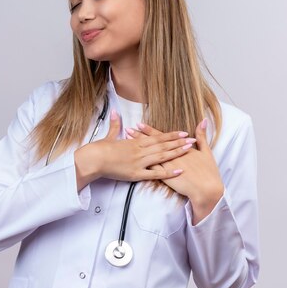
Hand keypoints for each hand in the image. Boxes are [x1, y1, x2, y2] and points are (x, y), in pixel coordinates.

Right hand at [74, 109, 195, 187]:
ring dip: (177, 152)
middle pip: (163, 146)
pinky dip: (168, 173)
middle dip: (179, 142)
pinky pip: (155, 174)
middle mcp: (140, 151)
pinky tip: (178, 171)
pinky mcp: (136, 174)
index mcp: (134, 142)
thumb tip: (116, 113)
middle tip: (193, 140)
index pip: (157, 137)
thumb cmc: (99, 149)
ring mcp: (139, 162)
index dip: (170, 135)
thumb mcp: (109, 136)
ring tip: (189, 149)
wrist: (93, 160)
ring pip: (162, 156)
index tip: (182, 132)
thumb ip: (115, 125)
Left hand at [126, 118, 224, 222]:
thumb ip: (202, 136)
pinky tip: (134, 159)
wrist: (206, 189)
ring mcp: (168, 167)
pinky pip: (152, 169)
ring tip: (129, 142)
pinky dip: (142, 162)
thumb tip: (202, 120)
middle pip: (153, 145)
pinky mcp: (166, 177)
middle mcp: (172, 156)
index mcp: (180, 148)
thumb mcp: (206, 152)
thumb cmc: (208, 172)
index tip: (140, 124)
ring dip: (140, 148)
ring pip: (150, 155)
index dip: (151, 131)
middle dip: (140, 136)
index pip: (162, 138)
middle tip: (129, 129)